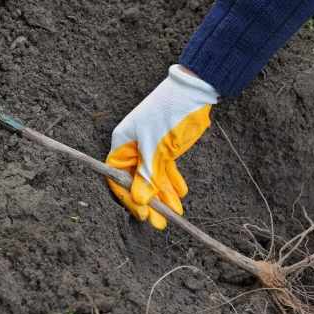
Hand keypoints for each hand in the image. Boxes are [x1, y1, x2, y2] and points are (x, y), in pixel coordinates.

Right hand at [106, 65, 218, 229]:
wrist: (194, 90)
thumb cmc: (170, 113)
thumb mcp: (157, 147)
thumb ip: (148, 175)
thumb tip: (140, 201)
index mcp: (123, 143)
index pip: (118, 177)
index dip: (129, 198)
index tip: (143, 214)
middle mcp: (133, 147)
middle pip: (137, 181)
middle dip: (150, 202)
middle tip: (161, 223)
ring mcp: (150, 148)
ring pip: (154, 178)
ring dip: (165, 195)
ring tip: (176, 212)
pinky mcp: (166, 148)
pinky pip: (166, 170)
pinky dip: (172, 182)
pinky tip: (181, 194)